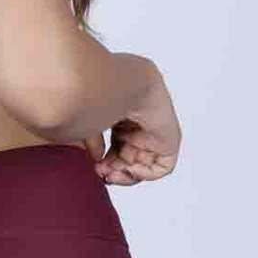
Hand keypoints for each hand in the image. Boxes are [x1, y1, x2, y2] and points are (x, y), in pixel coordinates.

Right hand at [93, 63, 181, 185]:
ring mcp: (153, 129)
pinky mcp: (169, 138)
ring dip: (125, 173)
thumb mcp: (88, 122)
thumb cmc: (99, 93)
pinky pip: (162, 165)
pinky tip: (130, 168)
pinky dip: (146, 173)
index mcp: (120, 111)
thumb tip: (97, 158)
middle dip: (113, 168)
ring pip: (143, 162)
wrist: (123, 83)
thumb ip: (92, 142)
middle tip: (100, 174)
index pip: (115, 143)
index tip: (93, 167)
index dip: (104, 159)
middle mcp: (138, 120)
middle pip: (129, 155)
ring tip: (110, 175)